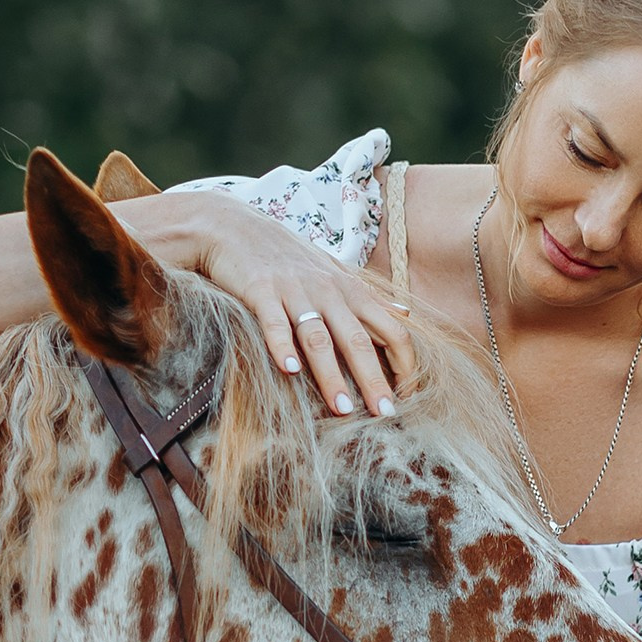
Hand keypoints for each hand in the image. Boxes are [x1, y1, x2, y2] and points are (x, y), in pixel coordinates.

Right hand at [182, 195, 414, 415]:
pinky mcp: (261, 291)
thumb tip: (405, 314)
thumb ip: (370, 295)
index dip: (405, 363)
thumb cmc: (287, 255)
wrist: (233, 226)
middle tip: (385, 414)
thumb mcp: (335, 271)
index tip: (408, 395)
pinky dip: (282, 346)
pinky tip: (289, 370)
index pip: (392, 329)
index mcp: (350, 291)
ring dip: (332, 375)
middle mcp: (328, 291)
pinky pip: (274, 322)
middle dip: (373, 379)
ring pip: (319, 338)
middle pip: (359, 340)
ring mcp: (295, 291)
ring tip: (342, 409)